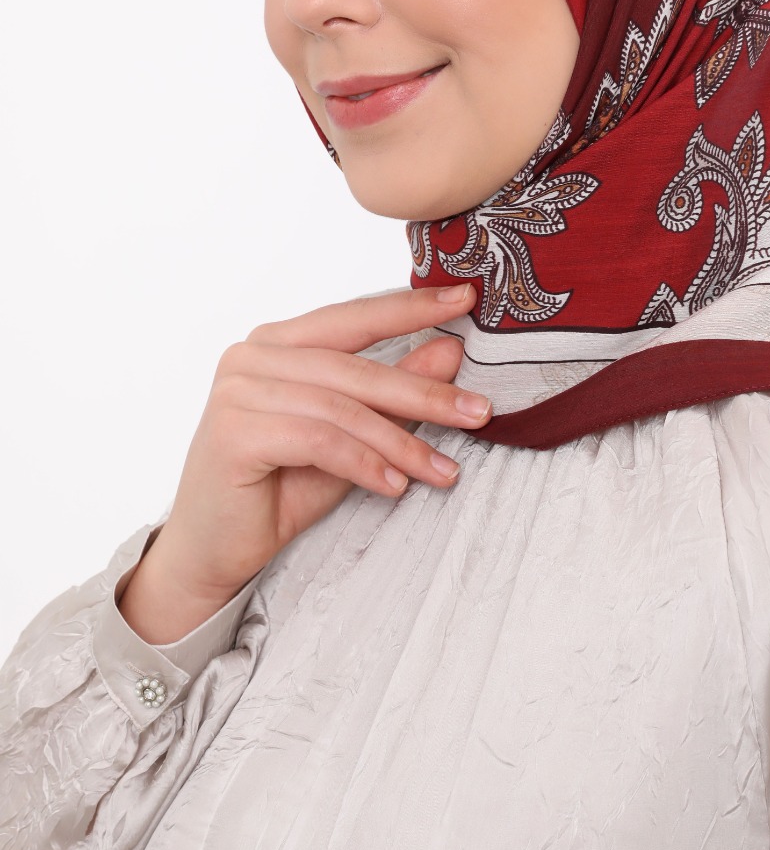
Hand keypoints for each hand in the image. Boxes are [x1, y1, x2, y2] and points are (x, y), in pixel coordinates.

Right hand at [142, 283, 487, 608]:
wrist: (212, 550)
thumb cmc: (278, 489)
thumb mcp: (352, 436)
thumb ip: (392, 393)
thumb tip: (450, 351)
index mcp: (277, 343)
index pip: (354, 317)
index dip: (410, 307)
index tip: (465, 299)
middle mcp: (252, 356)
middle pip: (355, 367)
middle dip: (423, 392)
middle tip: (478, 410)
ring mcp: (237, 391)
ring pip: (342, 408)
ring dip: (401, 443)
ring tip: (442, 472)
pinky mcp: (233, 432)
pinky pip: (320, 440)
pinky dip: (366, 464)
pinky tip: (395, 486)